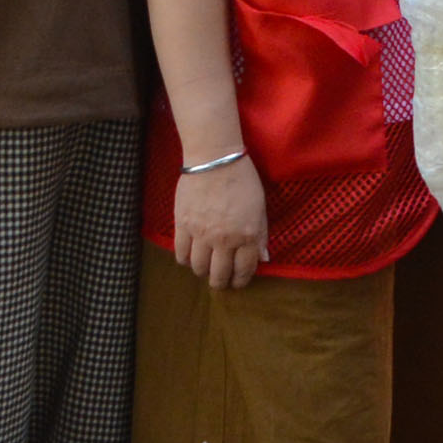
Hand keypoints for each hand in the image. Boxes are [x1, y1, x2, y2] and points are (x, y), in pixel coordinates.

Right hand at [172, 158, 271, 290]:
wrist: (215, 159)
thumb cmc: (243, 180)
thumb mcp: (260, 208)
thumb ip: (261, 235)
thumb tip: (262, 258)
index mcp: (247, 235)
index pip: (244, 269)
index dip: (240, 281)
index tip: (238, 283)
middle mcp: (224, 239)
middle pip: (219, 275)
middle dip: (220, 282)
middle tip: (219, 281)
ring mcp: (201, 234)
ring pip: (198, 267)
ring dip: (202, 272)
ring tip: (204, 268)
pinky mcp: (182, 225)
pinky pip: (181, 253)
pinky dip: (185, 259)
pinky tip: (189, 256)